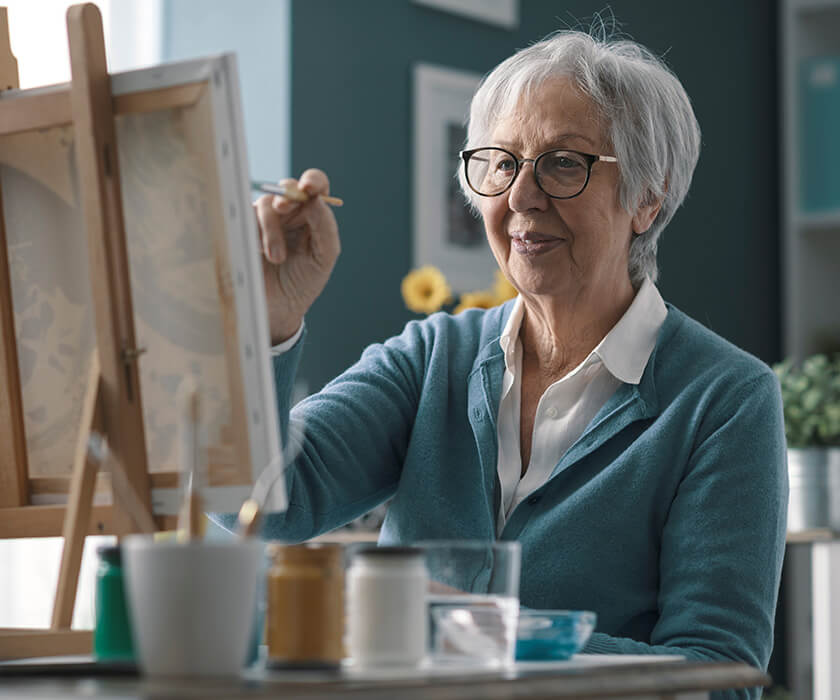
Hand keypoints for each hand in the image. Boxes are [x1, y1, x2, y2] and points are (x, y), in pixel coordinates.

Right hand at [254, 169, 339, 343]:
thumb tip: (316, 201)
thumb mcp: (323, 258)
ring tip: (276, 257)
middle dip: (288, 195)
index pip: (316, 185)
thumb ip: (325, 228)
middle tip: (285, 208)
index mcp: (313, 215)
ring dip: (272, 228)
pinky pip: (246, 217)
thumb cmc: (304, 282)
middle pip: (288, 187)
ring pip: (266, 203)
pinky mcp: (245, 229)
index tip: (309, 188)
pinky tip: (258, 254)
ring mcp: (266, 220)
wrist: (277, 308)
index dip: (313, 180)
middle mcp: (291, 213)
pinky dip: (254, 232)